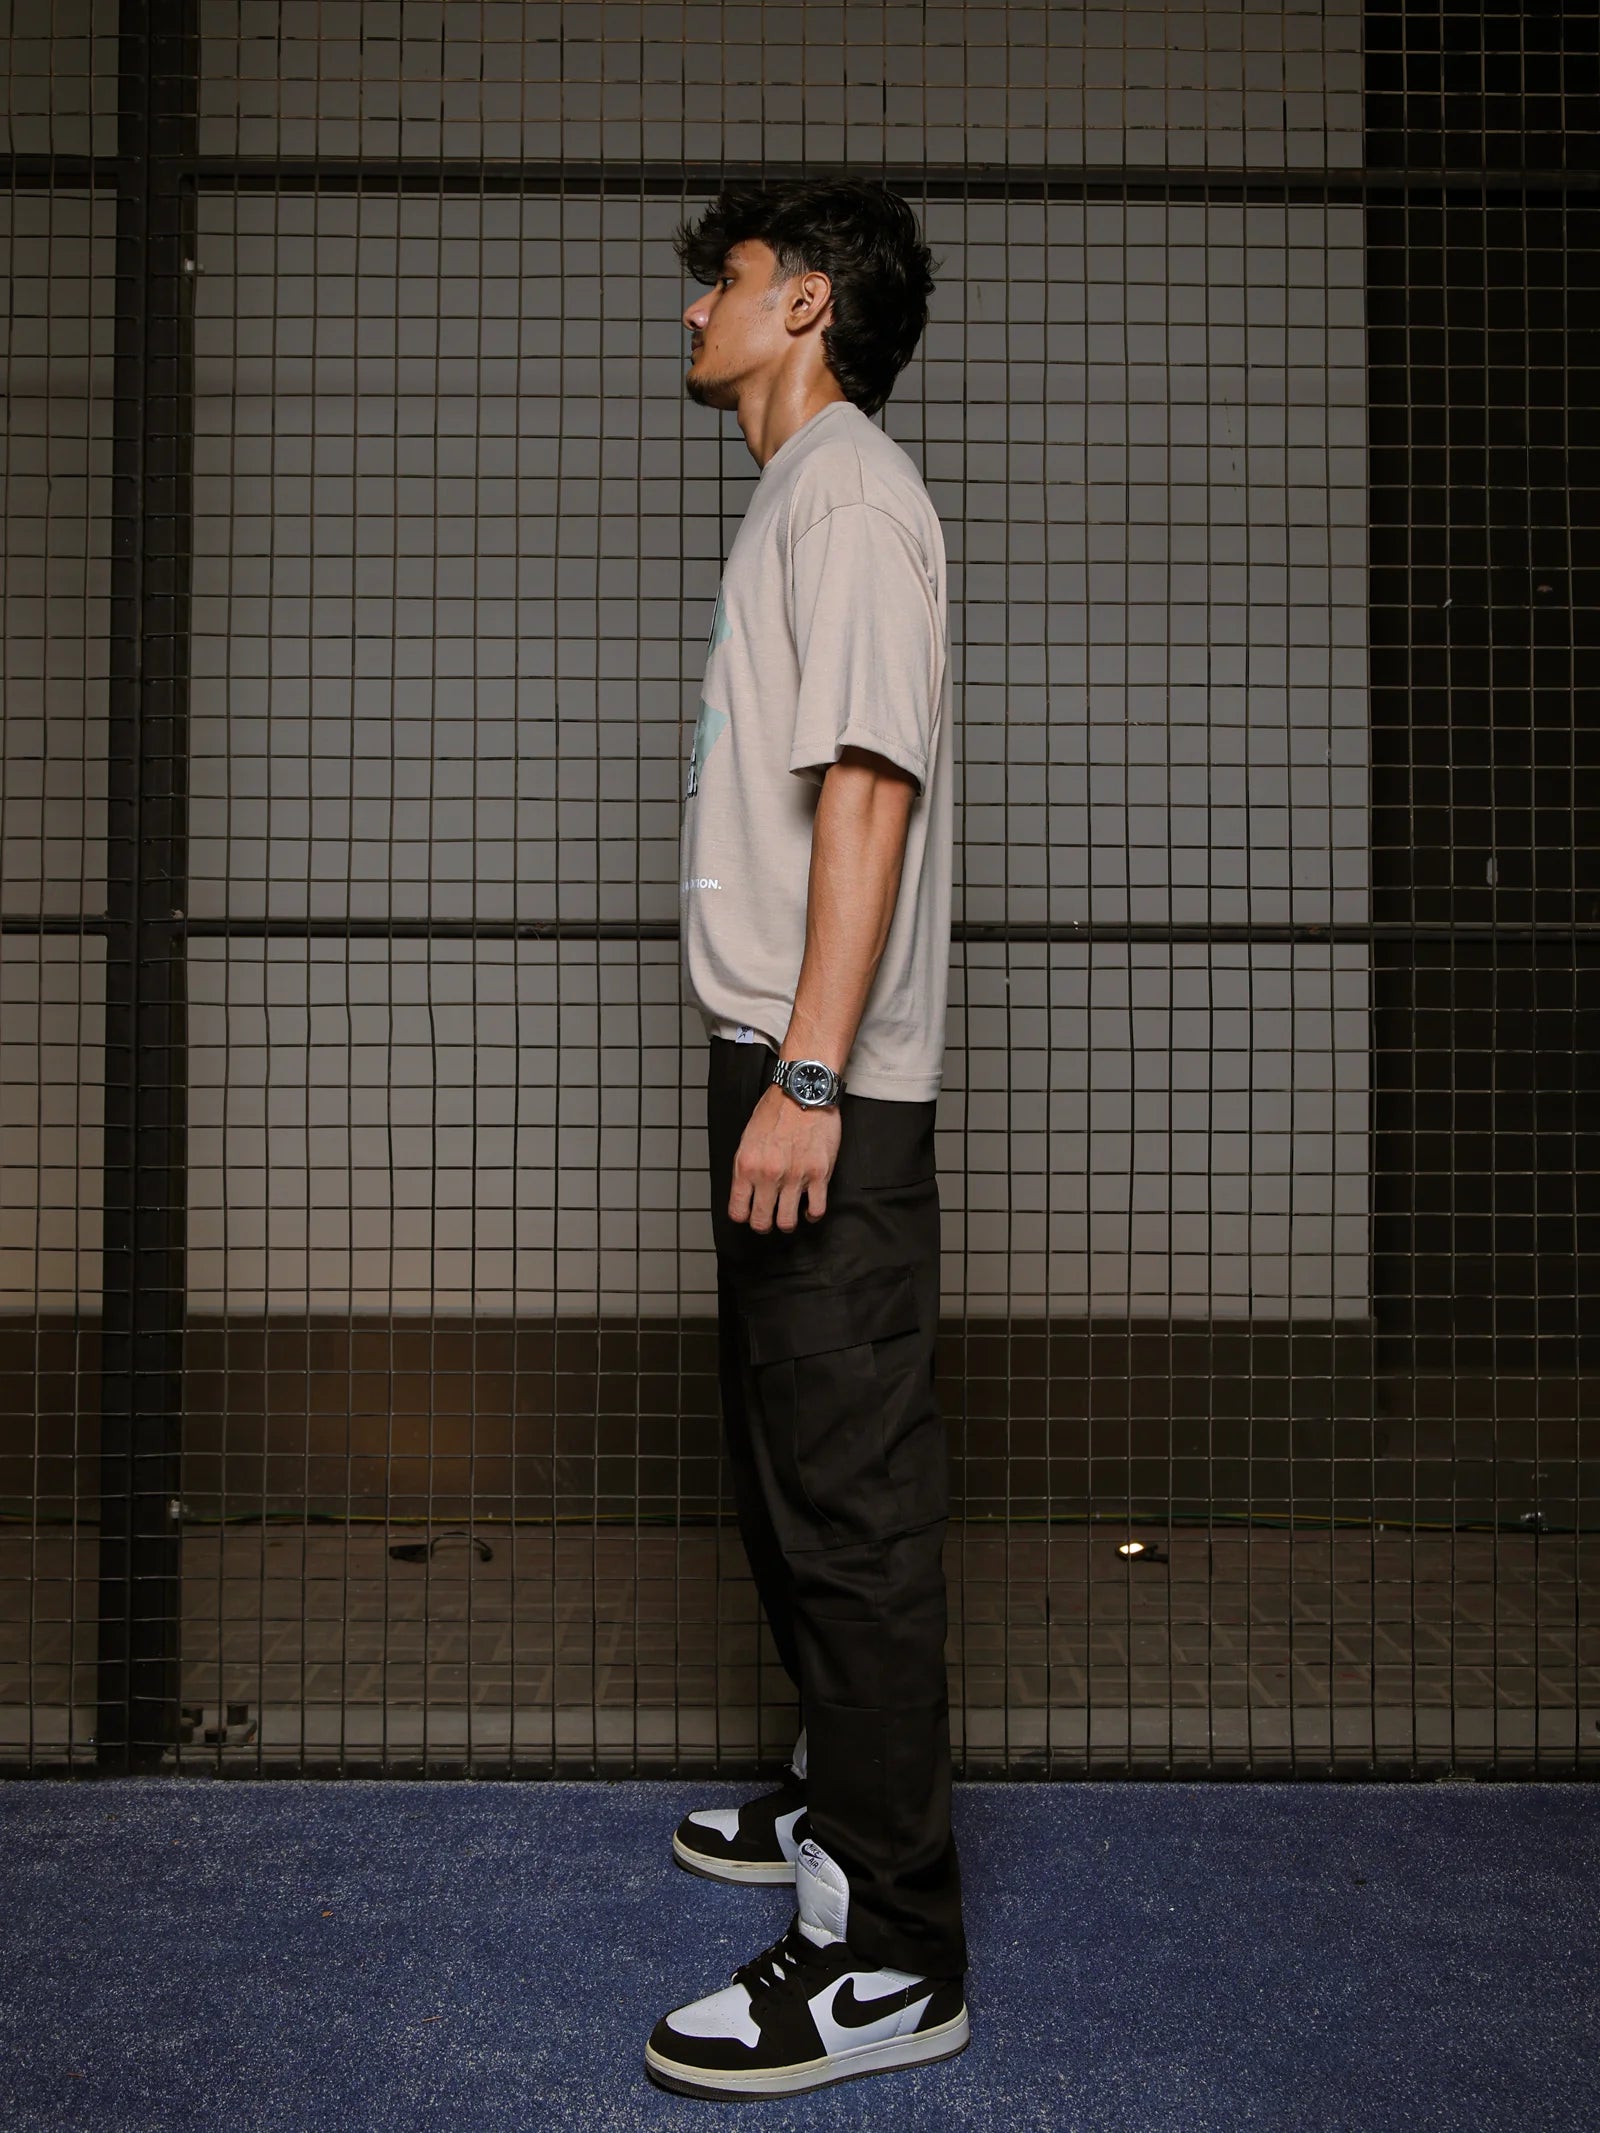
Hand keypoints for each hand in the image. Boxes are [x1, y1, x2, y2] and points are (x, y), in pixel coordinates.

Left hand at [729, 1084, 841, 1232]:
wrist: (803, 1091)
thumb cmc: (776, 1110)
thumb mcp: (747, 1138)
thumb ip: (746, 1167)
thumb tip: (746, 1191)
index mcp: (746, 1166)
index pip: (738, 1211)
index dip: (743, 1216)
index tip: (749, 1213)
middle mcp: (768, 1175)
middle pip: (761, 1221)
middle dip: (763, 1225)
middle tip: (768, 1219)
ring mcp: (795, 1176)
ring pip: (787, 1222)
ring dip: (787, 1222)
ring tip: (788, 1214)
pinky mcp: (819, 1174)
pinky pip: (816, 1209)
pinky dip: (811, 1214)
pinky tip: (809, 1209)